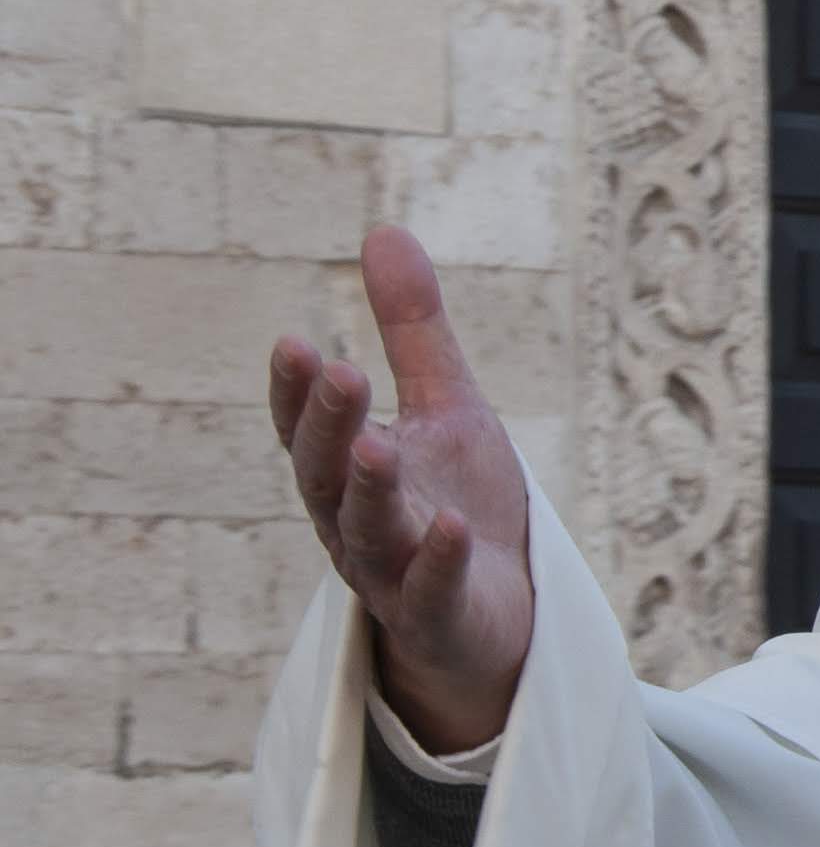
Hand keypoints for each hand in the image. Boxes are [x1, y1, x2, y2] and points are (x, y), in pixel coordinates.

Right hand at [266, 226, 535, 754]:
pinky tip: (451, 527)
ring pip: (368, 533)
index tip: (295, 342)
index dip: (297, 393)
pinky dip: (436, 561)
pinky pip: (430, 593)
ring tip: (379, 443)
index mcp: (349, 471)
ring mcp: (394, 574)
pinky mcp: (439, 617)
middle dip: (329, 426)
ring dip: (370, 487)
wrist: (496, 616)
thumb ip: (413, 331)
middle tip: (339, 372)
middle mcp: (356, 523)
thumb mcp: (446, 406)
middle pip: (327, 476)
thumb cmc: (458, 503)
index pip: (309, 429)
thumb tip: (382, 229)